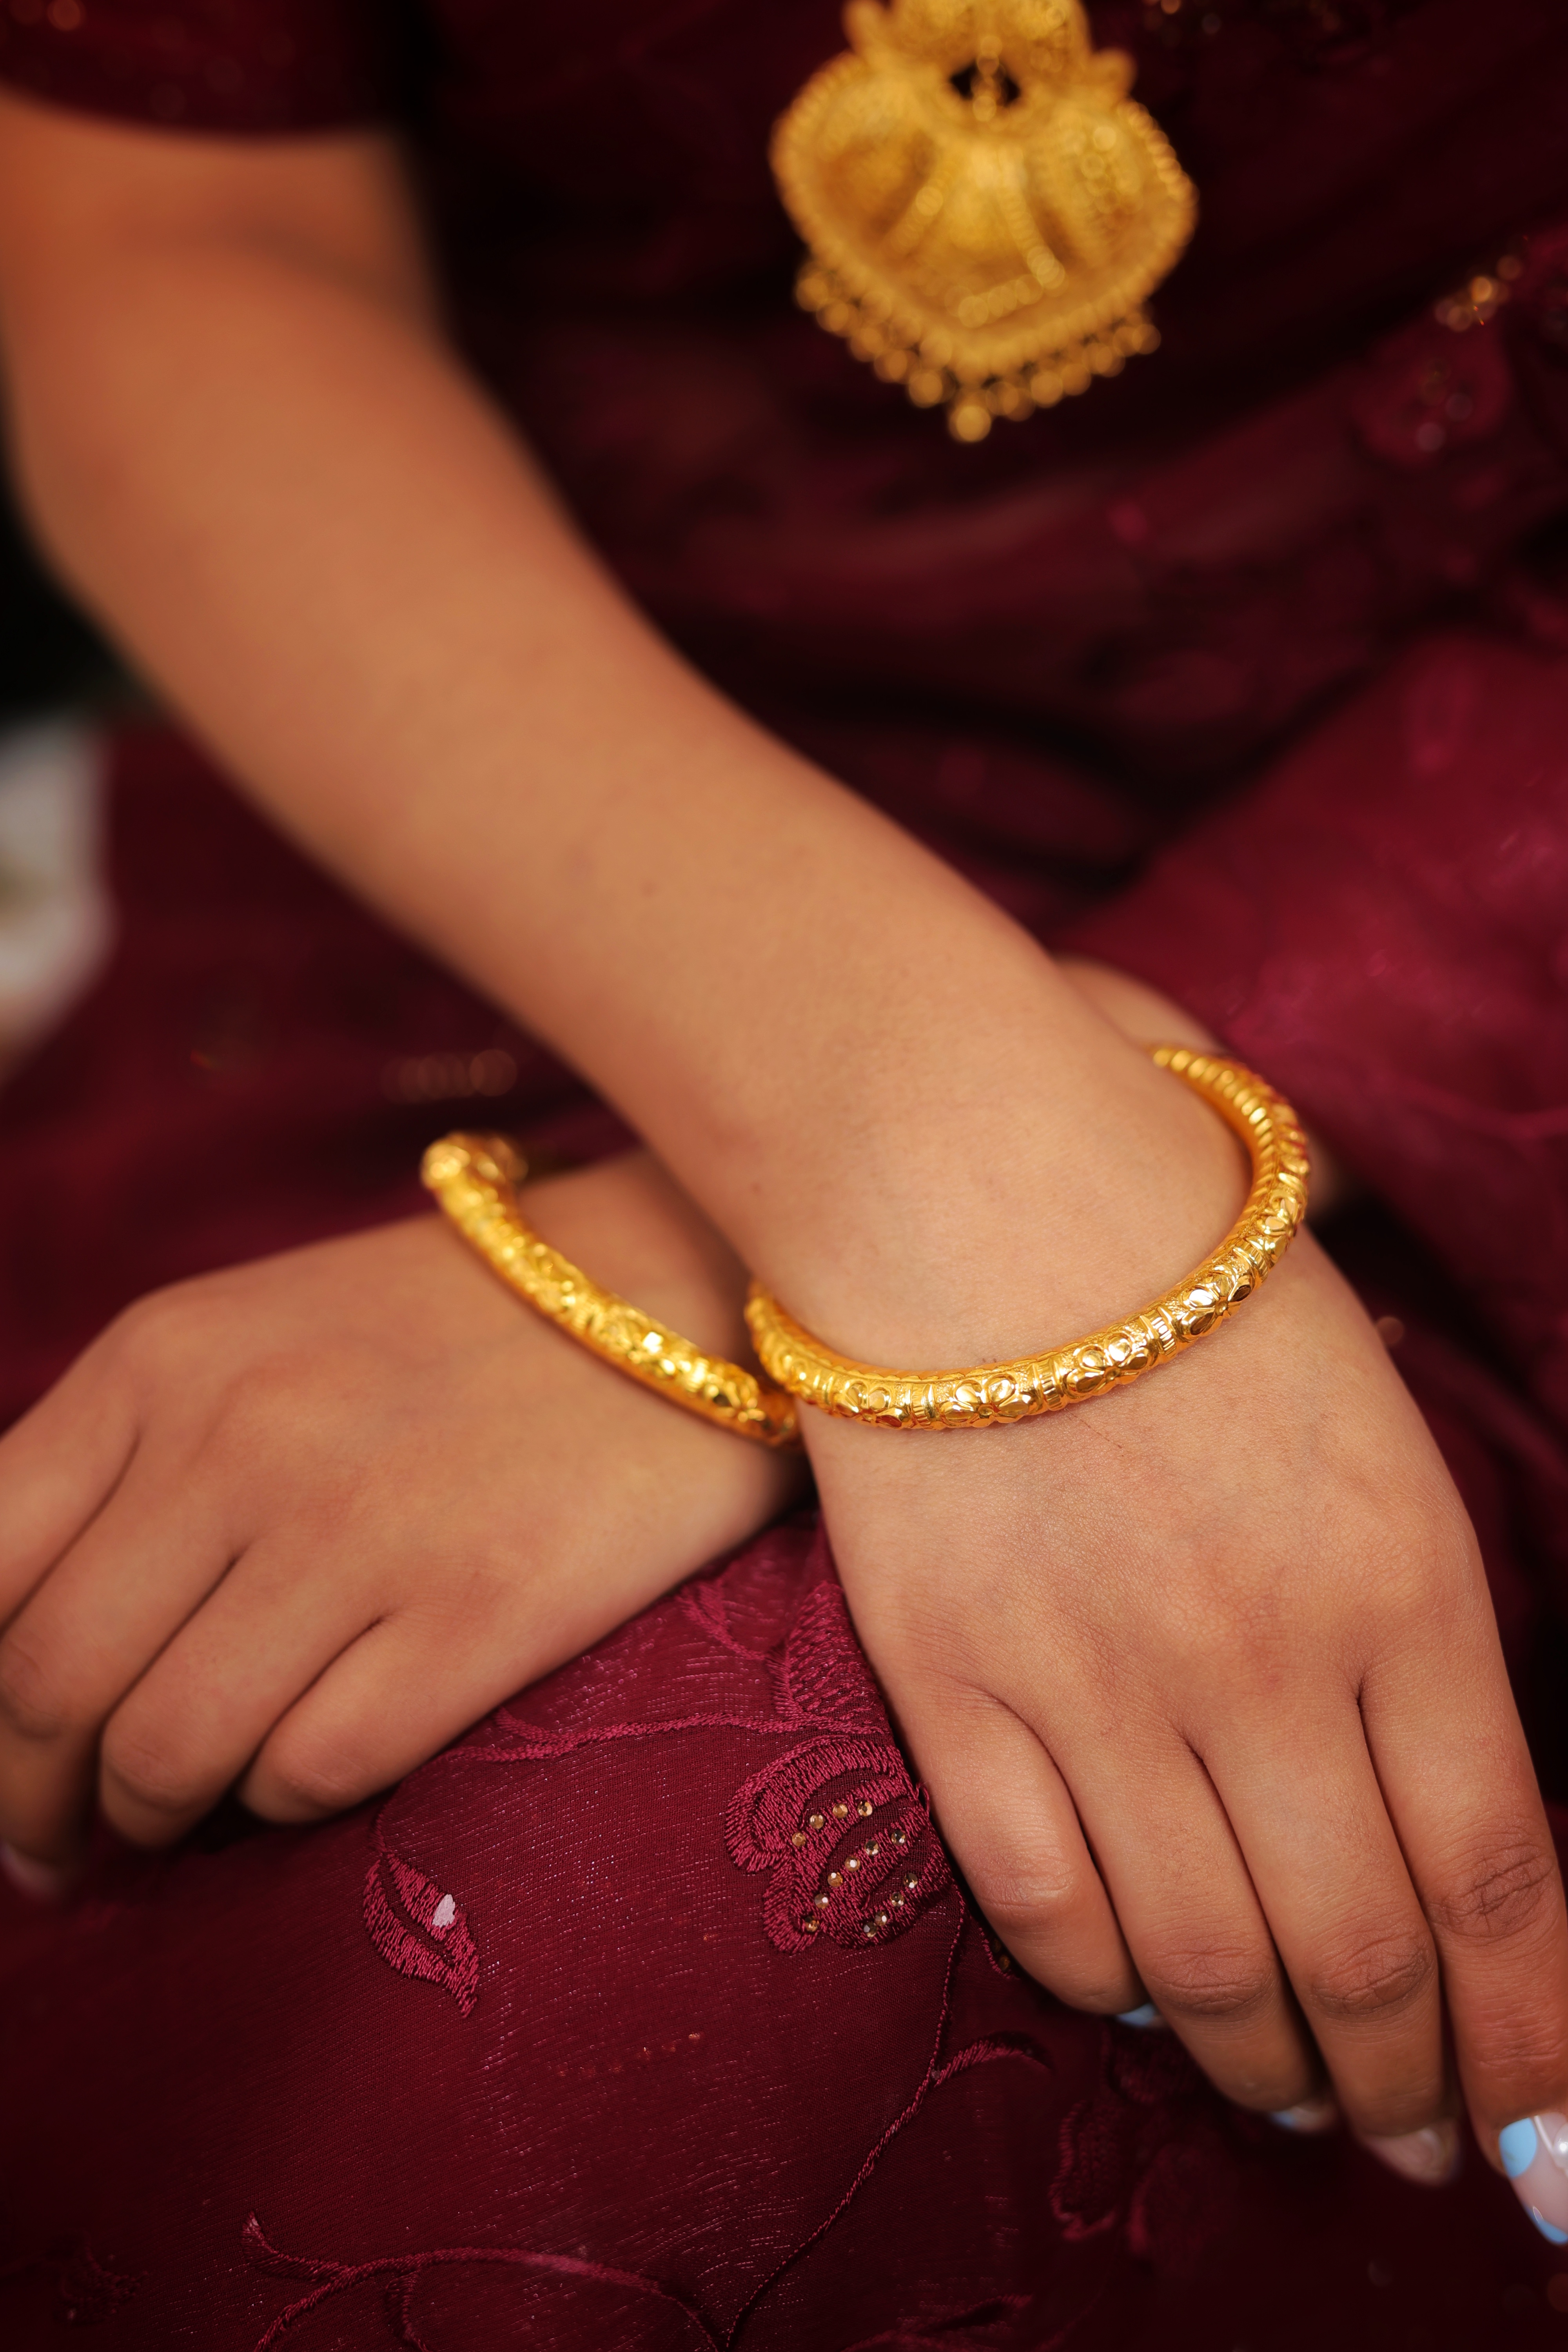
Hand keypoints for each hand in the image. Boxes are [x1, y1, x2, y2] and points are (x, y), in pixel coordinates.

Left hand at [0, 1151, 800, 1873]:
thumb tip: (22, 1654)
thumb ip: (130, 1467)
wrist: (685, 1282)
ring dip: (155, 1818)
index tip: (7, 1760)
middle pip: (48, 1686)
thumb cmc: (460, 1326)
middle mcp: (239, 1435)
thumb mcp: (255, 1343)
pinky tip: (313, 1768)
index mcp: (163, 1359)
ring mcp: (359, 1524)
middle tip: (69, 1841)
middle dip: (37, 1798)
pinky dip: (284, 1802)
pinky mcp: (479, 1608)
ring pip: (165, 1755)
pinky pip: (308, 1772)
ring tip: (191, 1818)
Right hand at [804, 964, 1567, 2188]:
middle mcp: (1260, 1661)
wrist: (966, 1172)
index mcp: (1399, 1582)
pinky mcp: (954, 1684)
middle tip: (1421, 2137)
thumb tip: (1448, 1779)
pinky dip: (1109, 1983)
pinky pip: (1042, 1899)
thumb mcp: (1374, 1418)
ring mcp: (1096, 1683)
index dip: (1533, 2047)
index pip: (1499, 1885)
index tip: (1540, 2127)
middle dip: (1412, 2084)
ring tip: (1300, 2104)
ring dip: (1271, 2064)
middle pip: (1363, 1953)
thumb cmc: (1189, 1259)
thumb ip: (1422, 1609)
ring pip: (1208, 1961)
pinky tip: (1149, 1999)